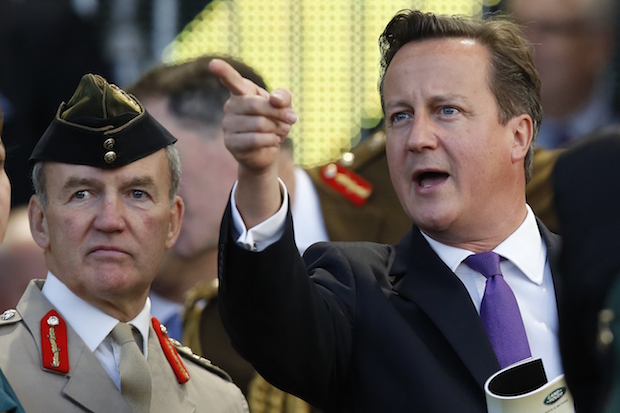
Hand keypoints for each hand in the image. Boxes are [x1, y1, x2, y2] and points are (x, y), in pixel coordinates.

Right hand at [209, 58, 296, 227]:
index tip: (213, 63)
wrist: (268, 151)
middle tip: (292, 119)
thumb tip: (275, 100)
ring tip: (280, 132)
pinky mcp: (230, 143)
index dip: (223, 71)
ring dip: (277, 129)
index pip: (232, 79)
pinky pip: (256, 139)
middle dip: (279, 113)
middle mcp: (230, 106)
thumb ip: (283, 97)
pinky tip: (273, 141)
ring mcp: (228, 125)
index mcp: (242, 92)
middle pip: (256, 105)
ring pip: (259, 124)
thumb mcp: (285, 107)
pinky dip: (271, 140)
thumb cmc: (274, 123)